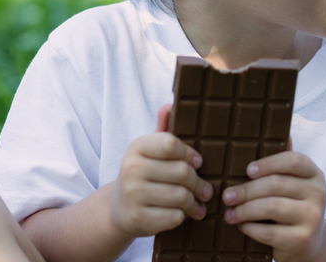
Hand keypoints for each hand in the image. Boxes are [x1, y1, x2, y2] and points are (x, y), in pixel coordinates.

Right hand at [109, 104, 212, 237]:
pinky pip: (174, 217)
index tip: (198, 162)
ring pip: (181, 196)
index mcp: (137, 147)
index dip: (190, 154)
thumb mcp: (150, 151)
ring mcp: (132, 195)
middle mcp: (130, 169)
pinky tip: (183, 214)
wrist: (119, 208)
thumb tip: (169, 105)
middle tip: (206, 189)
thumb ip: (163, 130)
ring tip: (198, 203)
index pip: (171, 144)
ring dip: (194, 202)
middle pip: (182, 172)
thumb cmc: (144, 174)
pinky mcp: (137, 219)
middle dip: (199, 183)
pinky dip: (183, 216)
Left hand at [221, 148, 325, 261]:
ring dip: (244, 210)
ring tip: (229, 213)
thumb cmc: (293, 207)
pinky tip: (241, 226)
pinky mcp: (303, 239)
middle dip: (246, 190)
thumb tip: (281, 133)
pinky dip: (250, 228)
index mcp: (314, 174)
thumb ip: (285, 163)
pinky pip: (269, 232)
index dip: (268, 163)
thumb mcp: (294, 184)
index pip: (293, 160)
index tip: (247, 170)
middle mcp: (318, 193)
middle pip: (276, 184)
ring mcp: (313, 217)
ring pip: (271, 207)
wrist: (309, 244)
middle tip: (226, 196)